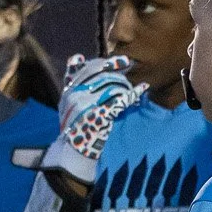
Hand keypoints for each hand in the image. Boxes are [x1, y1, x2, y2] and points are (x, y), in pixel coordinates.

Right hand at [43, 54, 142, 184]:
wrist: (74, 154)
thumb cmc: (76, 129)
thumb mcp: (68, 106)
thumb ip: (73, 84)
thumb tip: (79, 57)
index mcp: (68, 91)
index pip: (83, 67)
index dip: (102, 62)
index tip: (119, 61)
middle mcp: (75, 95)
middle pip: (100, 74)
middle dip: (117, 71)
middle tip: (128, 69)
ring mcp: (86, 105)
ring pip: (112, 85)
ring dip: (125, 84)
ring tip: (131, 88)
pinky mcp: (99, 115)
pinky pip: (120, 99)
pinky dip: (134, 93)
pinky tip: (142, 90)